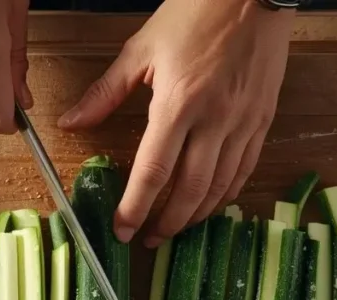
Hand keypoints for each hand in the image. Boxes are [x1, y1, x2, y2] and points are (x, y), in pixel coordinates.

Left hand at [58, 0, 293, 246]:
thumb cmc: (197, 12)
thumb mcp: (143, 47)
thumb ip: (107, 92)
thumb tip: (72, 122)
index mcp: (179, 103)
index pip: (154, 171)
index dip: (136, 207)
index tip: (122, 230)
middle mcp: (215, 120)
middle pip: (189, 189)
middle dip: (166, 223)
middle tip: (147, 240)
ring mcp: (244, 123)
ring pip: (220, 186)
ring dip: (195, 215)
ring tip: (174, 230)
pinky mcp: (263, 120)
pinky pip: (244, 169)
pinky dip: (225, 194)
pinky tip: (210, 204)